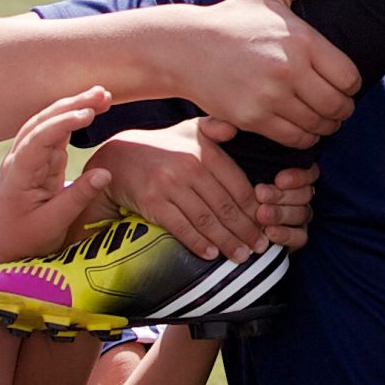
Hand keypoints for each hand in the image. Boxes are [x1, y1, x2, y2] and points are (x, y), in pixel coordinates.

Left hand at [0, 90, 122, 270]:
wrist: (2, 251)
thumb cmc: (24, 241)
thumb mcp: (52, 225)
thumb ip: (77, 198)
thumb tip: (105, 173)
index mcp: (17, 173)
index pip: (38, 138)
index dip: (63, 123)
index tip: (89, 114)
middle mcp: (18, 160)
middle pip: (42, 121)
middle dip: (71, 105)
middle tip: (103, 93)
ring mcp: (26, 159)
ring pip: (47, 124)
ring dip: (72, 107)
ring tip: (102, 96)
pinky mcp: (38, 162)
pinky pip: (53, 134)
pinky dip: (71, 120)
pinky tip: (89, 111)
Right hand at [86, 117, 310, 261]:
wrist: (118, 157)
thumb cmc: (162, 146)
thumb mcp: (189, 130)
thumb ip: (215, 128)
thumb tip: (236, 128)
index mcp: (204, 151)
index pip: (238, 185)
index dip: (255, 209)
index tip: (267, 225)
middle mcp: (189, 167)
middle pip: (225, 206)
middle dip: (246, 230)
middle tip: (261, 247)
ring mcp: (170, 186)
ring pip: (206, 220)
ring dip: (227, 242)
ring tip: (242, 256)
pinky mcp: (152, 203)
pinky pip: (181, 227)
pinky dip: (198, 243)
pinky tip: (212, 254)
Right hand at [180, 0, 362, 144]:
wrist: (185, 48)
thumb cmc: (232, 19)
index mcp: (302, 41)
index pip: (349, 77)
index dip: (353, 85)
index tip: (345, 85)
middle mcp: (289, 70)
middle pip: (338, 105)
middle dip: (344, 109)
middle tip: (339, 107)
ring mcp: (271, 97)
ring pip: (318, 124)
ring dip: (327, 125)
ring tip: (324, 119)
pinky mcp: (253, 118)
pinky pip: (295, 138)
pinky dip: (306, 137)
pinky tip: (304, 128)